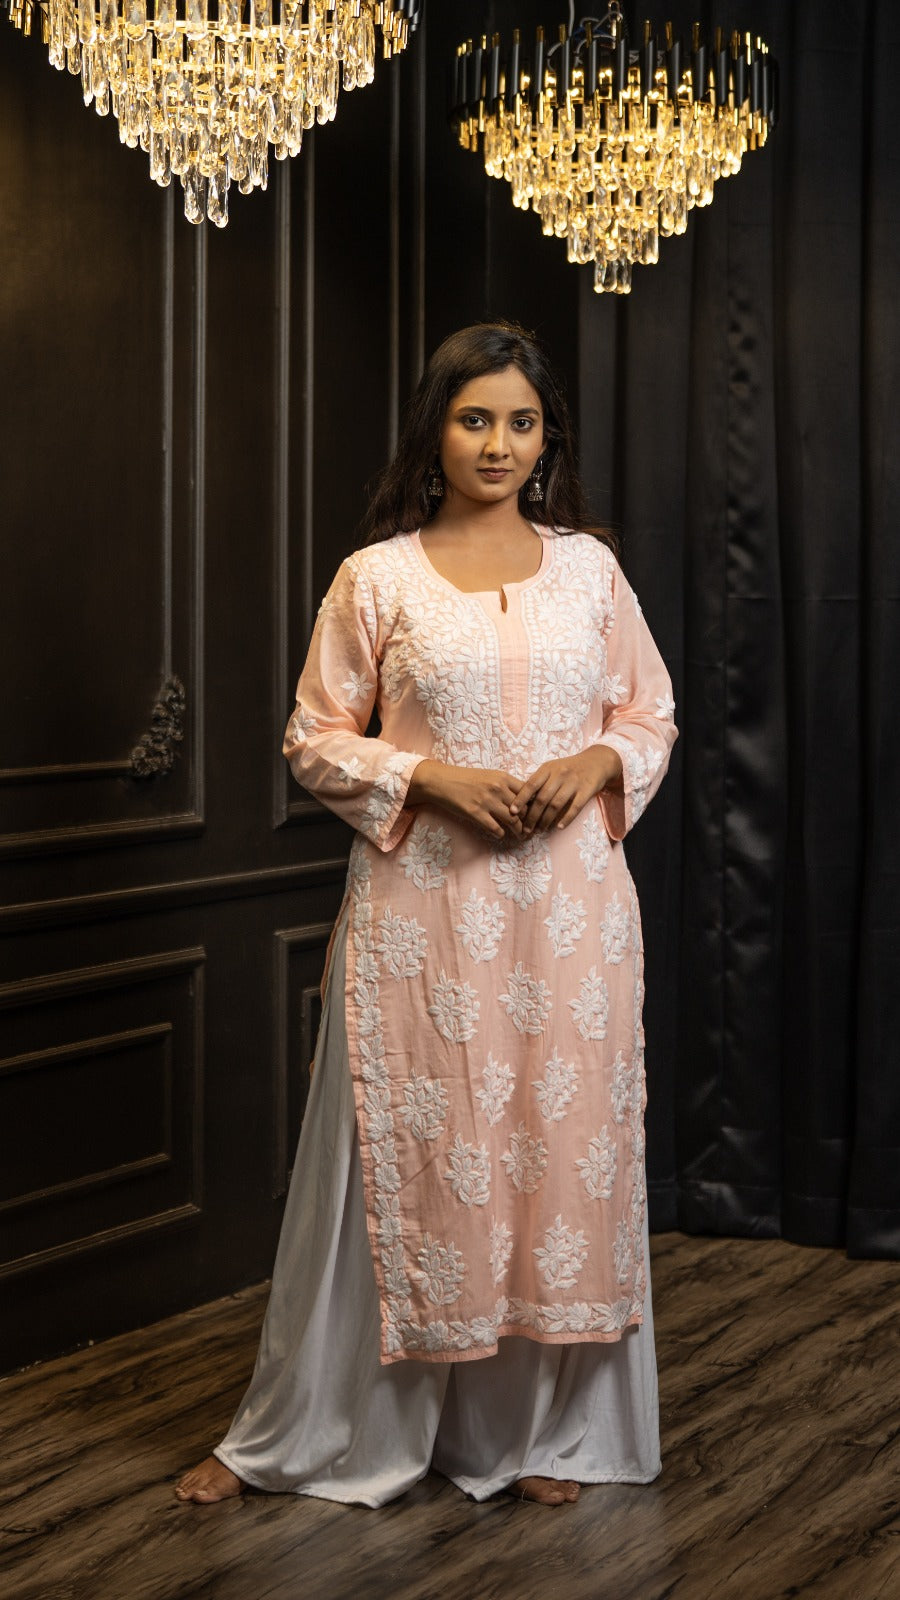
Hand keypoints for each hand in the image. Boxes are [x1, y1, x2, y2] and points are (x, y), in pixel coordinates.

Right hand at [407, 760, 524, 840]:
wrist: (441, 781)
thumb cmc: (465, 778)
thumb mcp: (489, 776)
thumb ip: (505, 785)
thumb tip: (523, 799)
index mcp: (503, 777)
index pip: (528, 793)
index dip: (534, 805)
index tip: (537, 814)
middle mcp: (497, 788)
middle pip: (523, 809)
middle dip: (529, 821)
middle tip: (531, 829)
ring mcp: (487, 801)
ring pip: (512, 820)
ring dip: (518, 831)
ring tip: (521, 836)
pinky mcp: (475, 813)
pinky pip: (495, 829)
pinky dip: (500, 833)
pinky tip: (500, 834)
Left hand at [511, 746, 623, 834]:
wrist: (596, 761)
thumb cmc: (569, 768)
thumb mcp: (552, 768)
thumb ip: (538, 781)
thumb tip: (520, 800)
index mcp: (548, 768)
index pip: (531, 784)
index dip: (521, 799)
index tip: (512, 811)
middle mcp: (560, 774)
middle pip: (542, 798)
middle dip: (532, 816)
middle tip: (526, 829)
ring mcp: (574, 782)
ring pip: (556, 804)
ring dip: (546, 820)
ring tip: (540, 830)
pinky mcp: (587, 790)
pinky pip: (575, 807)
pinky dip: (566, 818)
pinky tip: (559, 827)